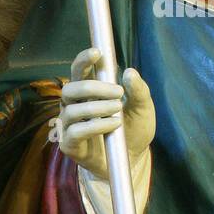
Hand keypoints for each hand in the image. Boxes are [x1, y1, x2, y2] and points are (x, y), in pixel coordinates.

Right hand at [58, 47, 155, 182]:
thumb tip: (130, 72)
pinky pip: (75, 132)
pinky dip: (96, 126)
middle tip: (118, 92)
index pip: (79, 71)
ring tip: (118, 110)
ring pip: (71, 110)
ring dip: (97, 108)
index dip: (83, 60)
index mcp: (88, 93)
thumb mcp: (143, 109)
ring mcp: (69, 126)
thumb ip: (139, 91)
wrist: (133, 160)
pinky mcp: (69, 145)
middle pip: (70, 89)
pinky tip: (113, 124)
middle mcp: (74, 106)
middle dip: (92, 87)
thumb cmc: (134, 130)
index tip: (97, 53)